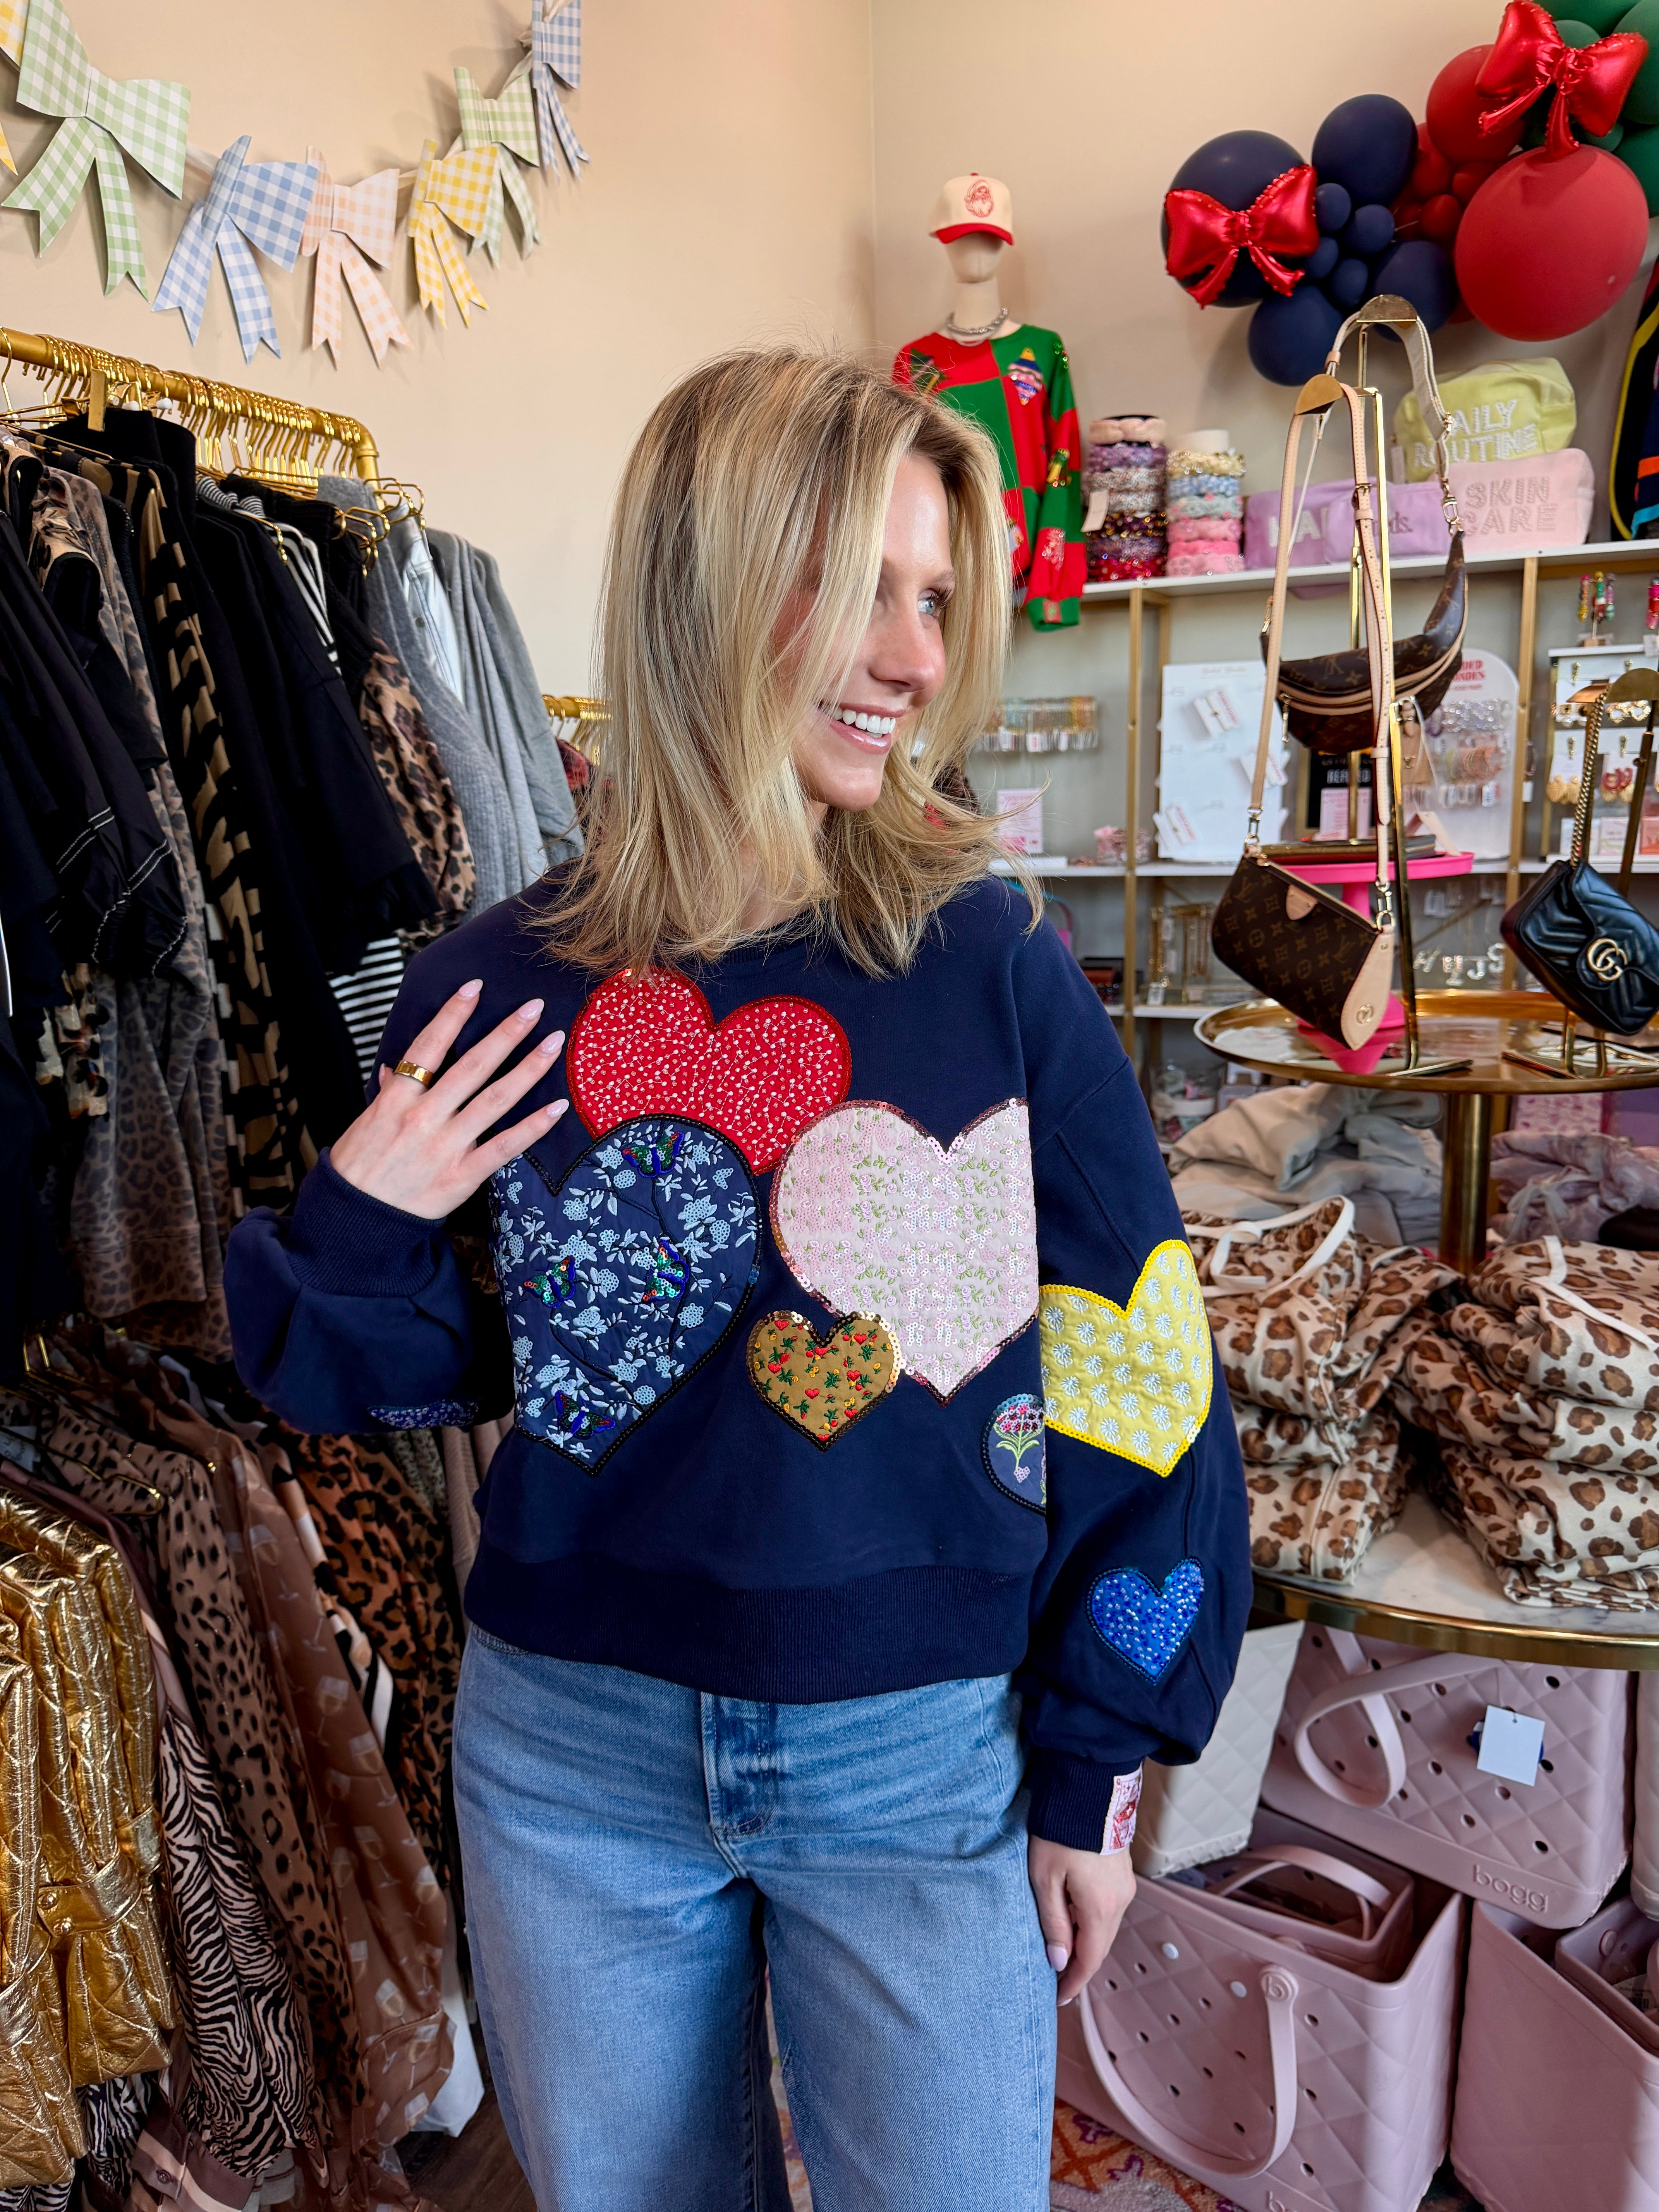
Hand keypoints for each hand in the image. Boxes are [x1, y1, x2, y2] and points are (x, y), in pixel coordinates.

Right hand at [329, 980, 568, 1218]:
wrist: (355, 1221)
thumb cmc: (359, 1169)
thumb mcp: (366, 1123)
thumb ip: (388, 1094)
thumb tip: (396, 1068)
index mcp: (397, 1099)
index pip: (428, 1046)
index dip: (453, 1014)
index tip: (475, 987)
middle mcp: (424, 1116)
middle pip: (471, 1065)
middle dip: (505, 1033)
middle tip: (532, 1007)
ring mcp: (445, 1146)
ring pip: (494, 1098)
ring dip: (528, 1068)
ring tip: (554, 1043)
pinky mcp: (462, 1176)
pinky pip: (504, 1146)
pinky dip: (533, 1126)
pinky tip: (557, 1107)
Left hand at [1028, 1836, 1135, 2005]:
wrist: (1088, 1789)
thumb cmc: (1060, 1831)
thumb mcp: (1045, 1879)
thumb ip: (1053, 1922)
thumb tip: (1058, 1961)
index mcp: (1101, 1908)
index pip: (1089, 1960)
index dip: (1074, 1983)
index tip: (1058, 1999)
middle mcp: (1120, 1901)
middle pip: (1099, 1946)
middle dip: (1079, 1966)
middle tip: (1056, 1981)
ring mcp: (1125, 1886)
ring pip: (1105, 1928)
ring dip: (1085, 1943)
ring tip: (1061, 1952)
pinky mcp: (1123, 1872)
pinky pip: (1108, 1909)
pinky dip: (1092, 1922)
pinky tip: (1074, 1920)